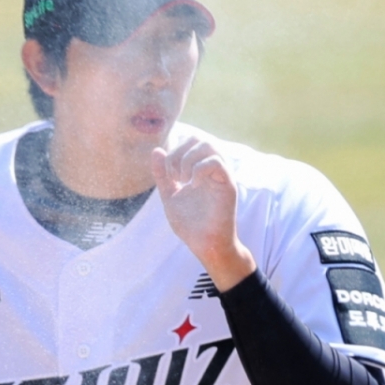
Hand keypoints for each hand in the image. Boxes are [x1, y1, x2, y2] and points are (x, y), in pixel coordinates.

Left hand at [151, 139, 255, 291]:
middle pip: (200, 139)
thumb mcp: (170, 196)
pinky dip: (199, 170)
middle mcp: (213, 169)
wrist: (205, 246)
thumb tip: (156, 150)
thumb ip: (162, 175)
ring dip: (188, 160)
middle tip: (174, 175)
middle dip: (180, 152)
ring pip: (210, 146)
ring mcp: (222, 176)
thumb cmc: (191, 224)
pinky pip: (217, 163)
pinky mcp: (228, 186)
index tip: (168, 175)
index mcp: (201, 169)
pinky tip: (193, 186)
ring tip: (183, 180)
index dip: (174, 151)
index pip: (190, 141)